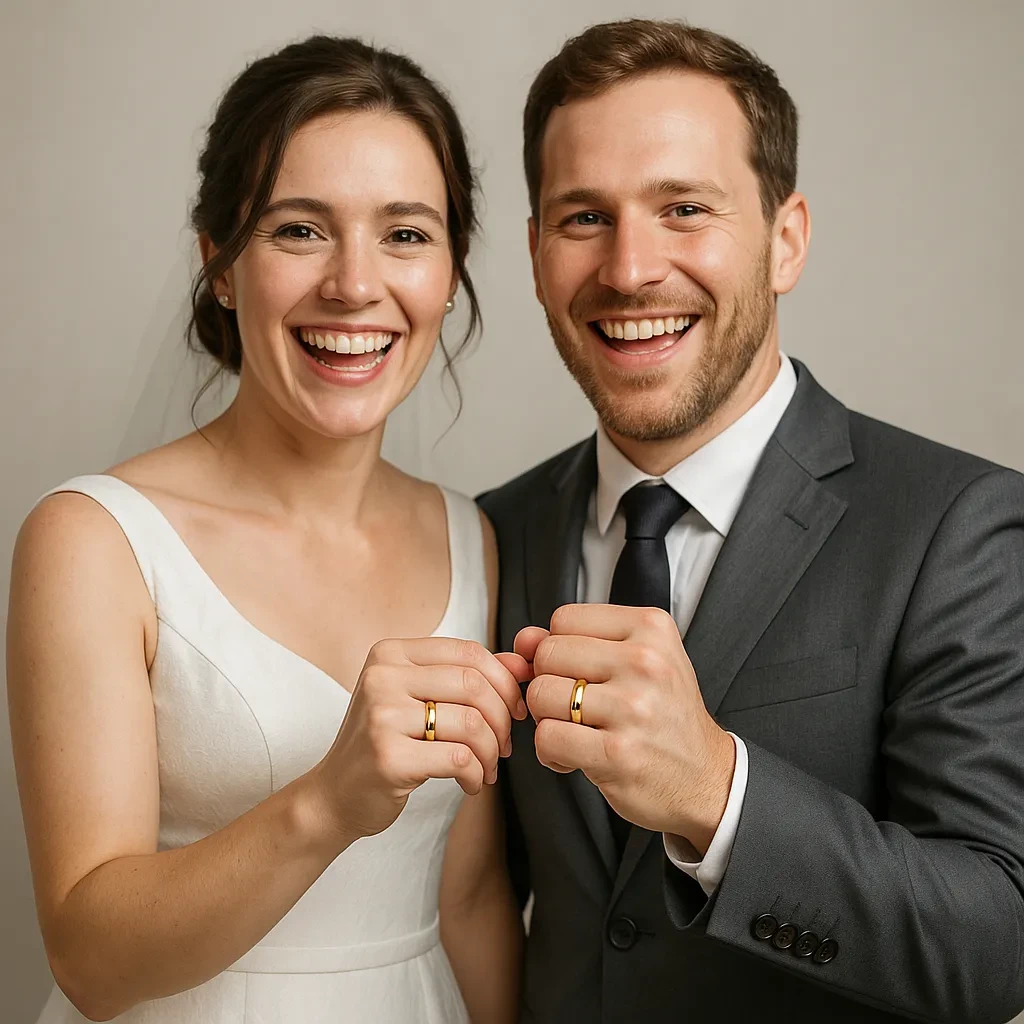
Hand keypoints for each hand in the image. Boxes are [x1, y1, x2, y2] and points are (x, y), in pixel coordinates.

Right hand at [311, 638, 530, 846]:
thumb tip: (522, 663)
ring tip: (486, 768)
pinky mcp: (388, 757)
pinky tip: (470, 784)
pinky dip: (476, 775)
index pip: (468, 652)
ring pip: (471, 724)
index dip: (504, 681)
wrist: (335, 794)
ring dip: (491, 753)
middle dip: (502, 720)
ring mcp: (381, 716)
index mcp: (390, 653)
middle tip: (503, 745)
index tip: (515, 709)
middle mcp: (382, 677)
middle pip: (474, 685)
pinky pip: (459, 758)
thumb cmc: (385, 742)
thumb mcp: (419, 698)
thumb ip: (467, 676)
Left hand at [517, 605, 734, 854]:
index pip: (563, 618)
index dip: (559, 648)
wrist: (706, 779)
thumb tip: (523, 638)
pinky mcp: (618, 753)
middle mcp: (645, 661)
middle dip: (548, 683)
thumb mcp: (634, 663)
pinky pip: (547, 738)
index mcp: (651, 628)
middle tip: (574, 706)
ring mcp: (633, 707)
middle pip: (546, 655)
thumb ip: (576, 643)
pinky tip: (574, 756)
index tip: (580, 673)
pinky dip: (550, 752)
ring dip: (547, 719)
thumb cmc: (664, 716)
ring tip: (576, 731)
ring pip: (540, 694)